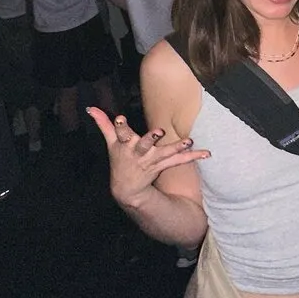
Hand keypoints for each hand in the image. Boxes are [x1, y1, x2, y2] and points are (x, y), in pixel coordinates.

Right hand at [87, 108, 209, 209]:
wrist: (127, 189)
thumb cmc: (119, 160)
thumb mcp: (110, 143)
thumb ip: (104, 124)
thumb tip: (90, 108)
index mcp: (125, 145)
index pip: (121, 133)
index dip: (119, 126)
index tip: (119, 118)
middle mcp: (139, 153)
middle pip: (144, 145)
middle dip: (150, 138)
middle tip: (159, 131)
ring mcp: (152, 160)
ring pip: (165, 153)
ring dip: (177, 147)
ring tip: (189, 141)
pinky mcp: (163, 165)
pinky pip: (180, 161)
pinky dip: (193, 156)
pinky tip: (207, 153)